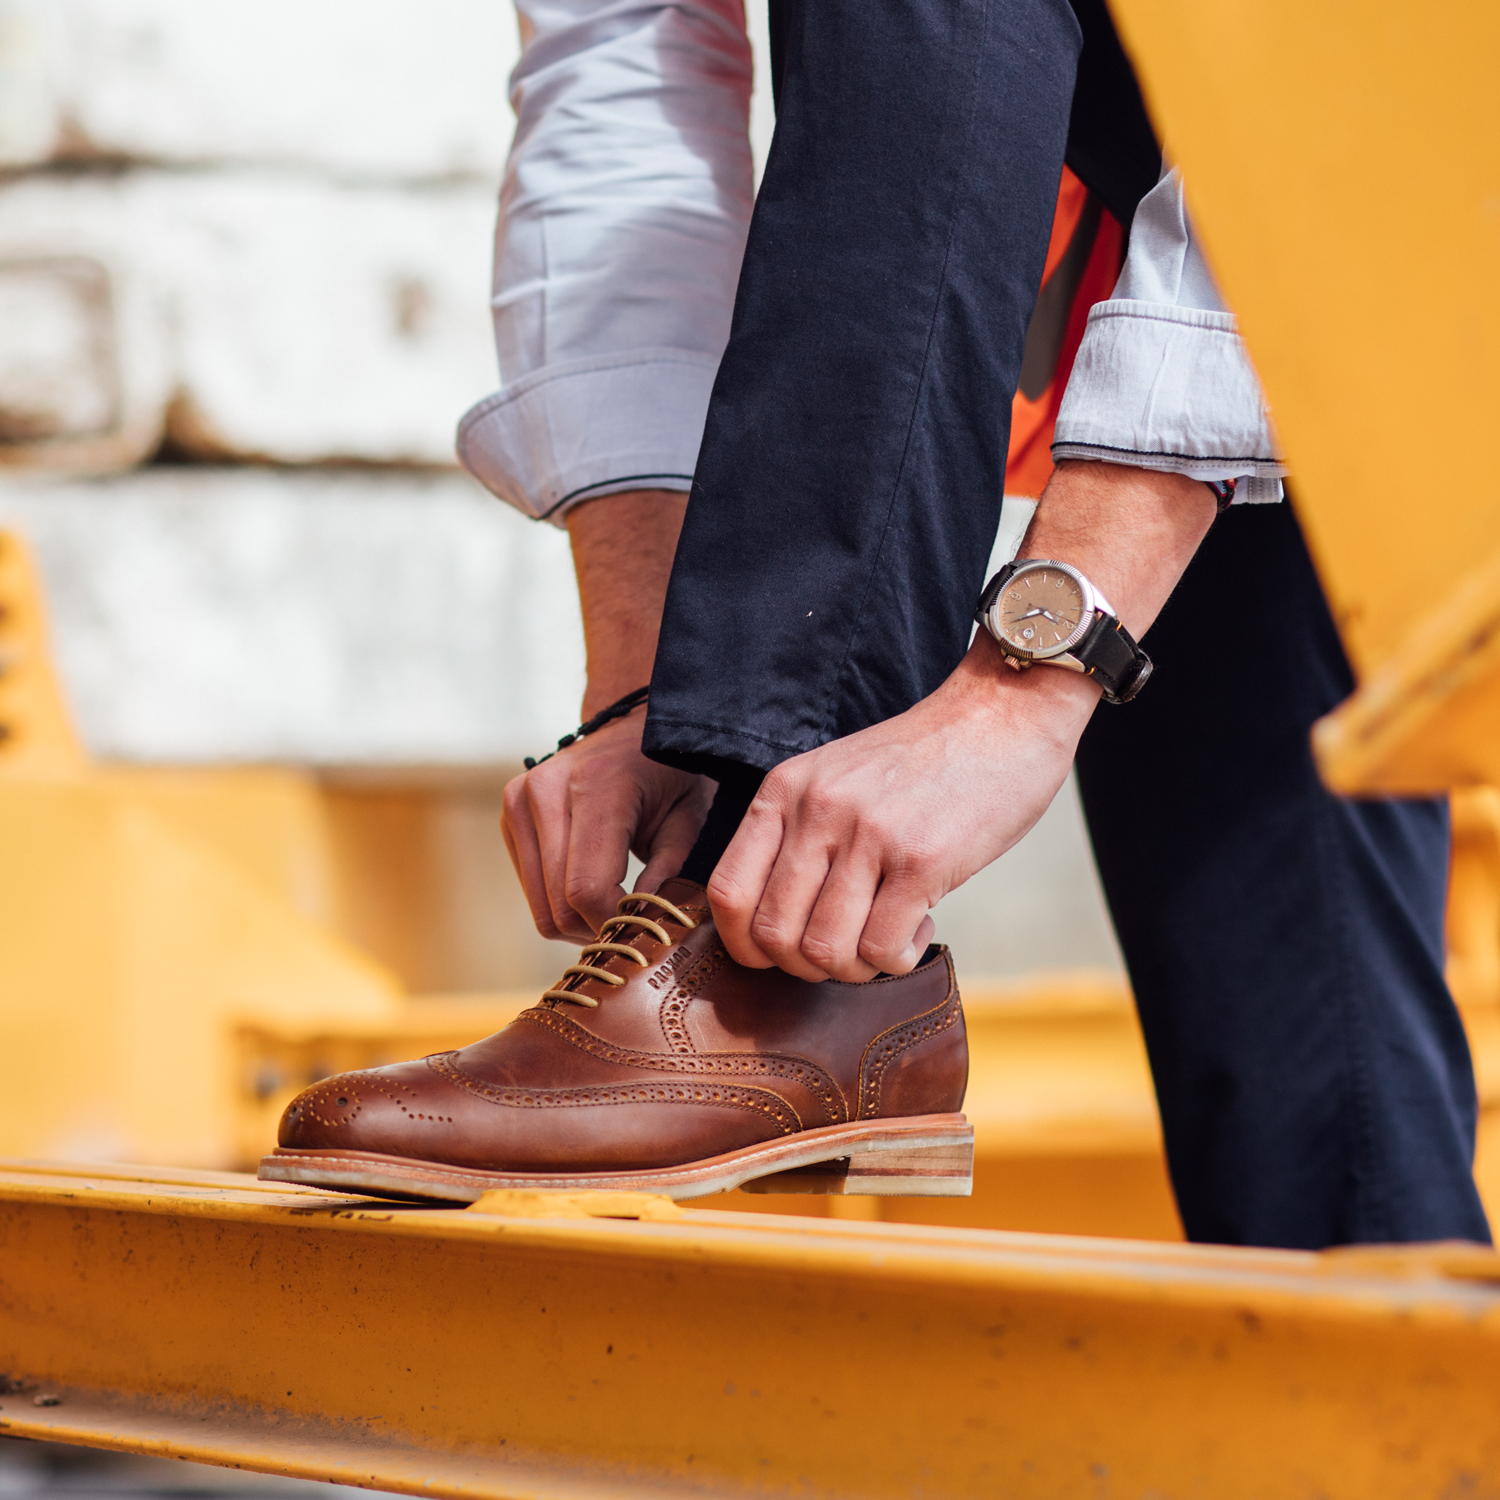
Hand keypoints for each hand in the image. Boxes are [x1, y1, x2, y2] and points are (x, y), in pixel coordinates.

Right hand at [502, 710, 713, 940]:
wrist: (634, 729)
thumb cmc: (672, 774)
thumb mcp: (689, 818)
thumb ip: (670, 872)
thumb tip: (645, 923)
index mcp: (595, 785)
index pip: (586, 889)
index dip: (616, 924)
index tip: (647, 930)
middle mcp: (545, 789)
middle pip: (558, 905)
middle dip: (599, 930)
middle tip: (635, 932)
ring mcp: (520, 799)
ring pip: (541, 908)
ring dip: (579, 924)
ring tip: (617, 911)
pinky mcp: (510, 813)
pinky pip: (531, 890)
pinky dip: (562, 903)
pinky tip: (594, 888)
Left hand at [708, 634, 1095, 979]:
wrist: (1002, 713)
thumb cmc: (921, 760)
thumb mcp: (836, 776)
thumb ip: (800, 834)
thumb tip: (771, 929)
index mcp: (786, 789)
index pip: (726, 891)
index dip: (745, 943)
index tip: (779, 953)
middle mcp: (817, 809)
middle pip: (772, 934)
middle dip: (805, 967)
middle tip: (845, 949)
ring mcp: (868, 834)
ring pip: (824, 951)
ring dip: (854, 968)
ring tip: (885, 937)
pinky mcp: (922, 860)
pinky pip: (881, 950)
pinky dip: (897, 959)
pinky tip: (919, 926)